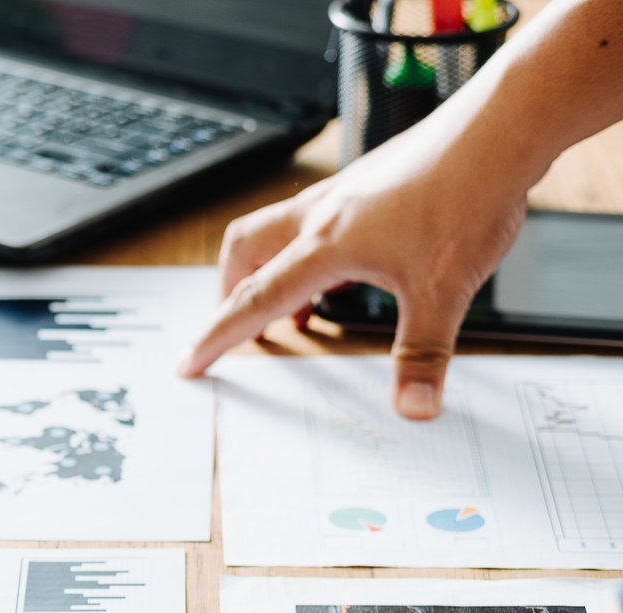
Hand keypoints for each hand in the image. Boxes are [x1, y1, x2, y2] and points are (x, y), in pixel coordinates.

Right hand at [177, 114, 535, 419]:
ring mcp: (343, 193)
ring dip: (271, 271)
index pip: (254, 301)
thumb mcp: (444, 289)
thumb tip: (414, 407)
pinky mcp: (368, 181)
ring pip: (276, 232)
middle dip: (230, 294)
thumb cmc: (468, 192)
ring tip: (297, 309)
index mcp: (324, 245)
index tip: (188, 360)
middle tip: (238, 328)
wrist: (501, 127)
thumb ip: (423, 353)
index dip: (217, 336)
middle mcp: (321, 215)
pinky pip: (316, 220)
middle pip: (244, 254)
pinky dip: (312, 252)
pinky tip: (350, 268)